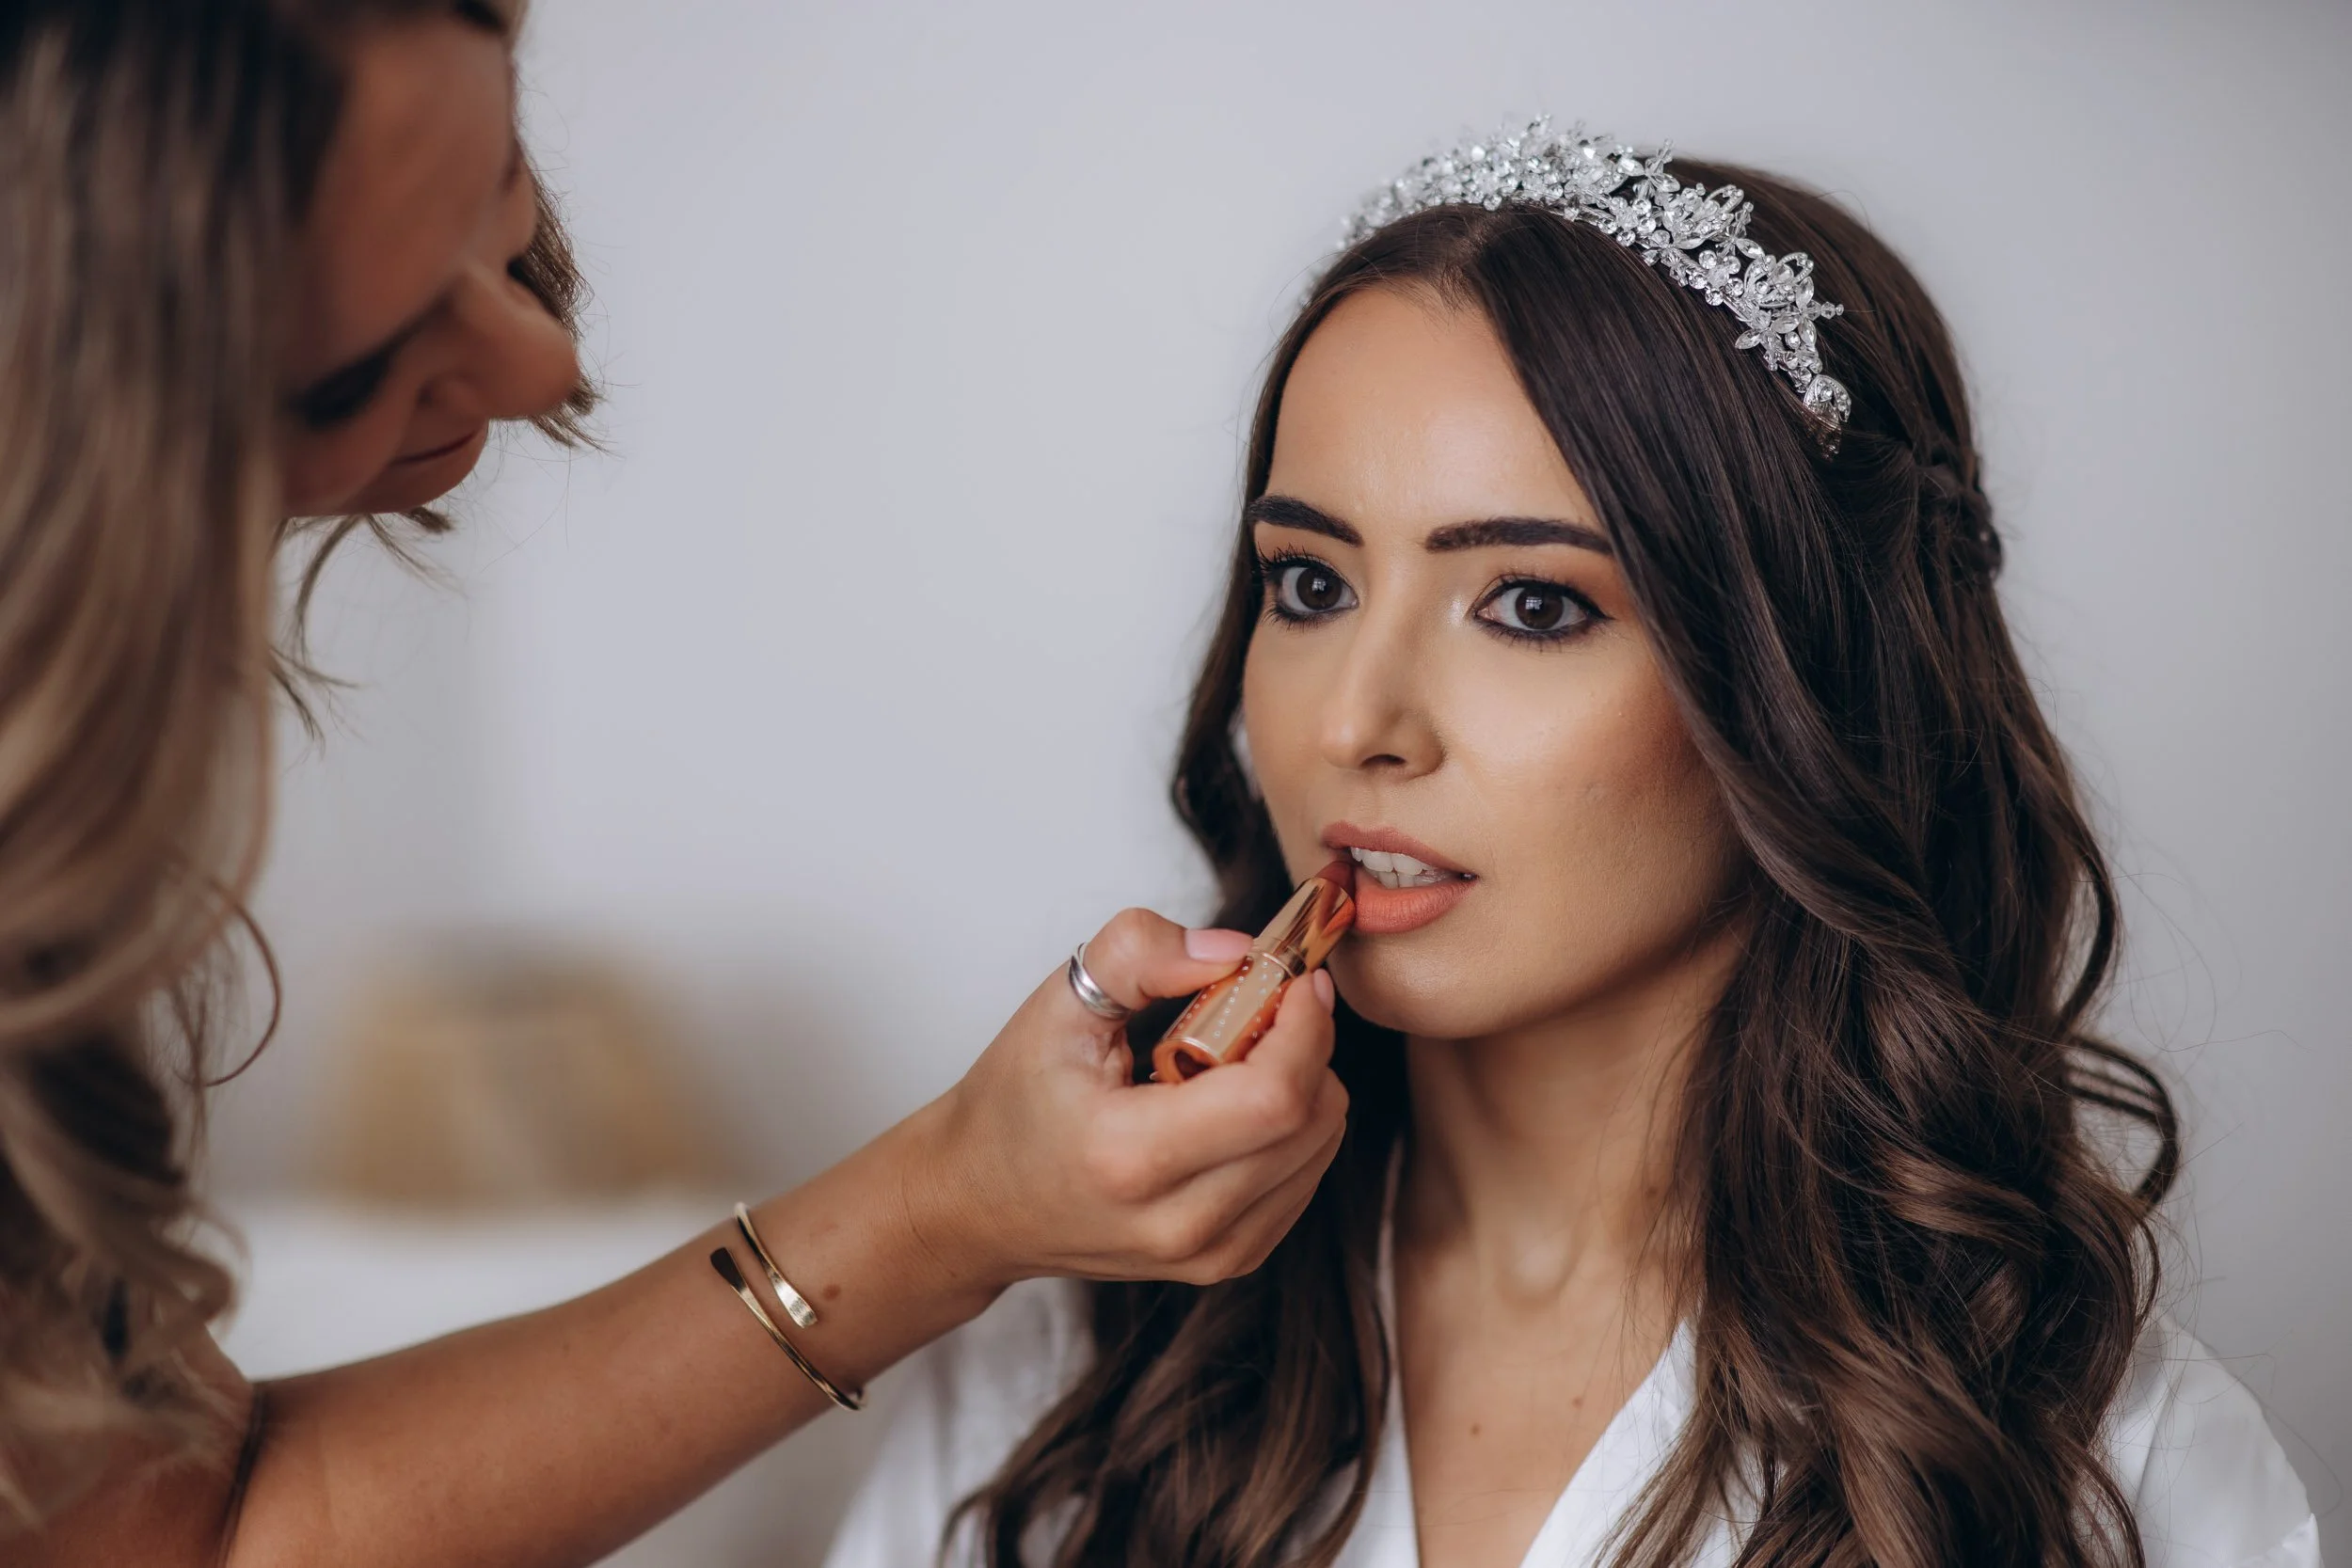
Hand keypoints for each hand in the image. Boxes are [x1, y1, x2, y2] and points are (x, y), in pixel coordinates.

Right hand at [907, 908, 1346, 1291]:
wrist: (976, 1205)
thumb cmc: (1013, 1101)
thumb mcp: (1057, 1006)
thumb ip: (1141, 954)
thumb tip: (1236, 951)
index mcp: (1129, 1156)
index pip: (1273, 1097)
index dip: (1305, 1026)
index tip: (1295, 978)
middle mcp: (1177, 1222)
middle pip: (1310, 1122)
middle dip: (1308, 1044)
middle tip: (1264, 1005)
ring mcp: (1206, 1254)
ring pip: (1319, 1150)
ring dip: (1305, 1083)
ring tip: (1236, 1056)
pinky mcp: (1225, 1262)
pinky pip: (1304, 1180)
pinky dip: (1293, 1127)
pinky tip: (1235, 1103)